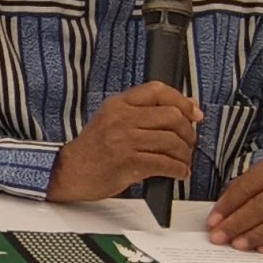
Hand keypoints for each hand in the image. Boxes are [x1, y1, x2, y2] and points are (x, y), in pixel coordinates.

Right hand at [50, 82, 197, 202]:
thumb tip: (186, 107)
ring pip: (172, 141)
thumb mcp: (112, 120)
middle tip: (189, 142)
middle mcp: (121, 118)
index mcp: (118, 104)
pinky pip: (165, 163)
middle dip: (188, 132)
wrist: (69, 172)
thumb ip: (144, 112)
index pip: (158, 90)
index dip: (182, 101)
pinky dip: (178, 170)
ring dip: (184, 154)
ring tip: (183, 161)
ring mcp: (124, 140)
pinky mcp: (128, 163)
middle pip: (171, 116)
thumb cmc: (93, 150)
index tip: (194, 114)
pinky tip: (178, 172)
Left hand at [206, 157, 262, 252]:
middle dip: (238, 224)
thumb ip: (235, 197)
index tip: (212, 223)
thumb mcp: (252, 180)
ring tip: (238, 245)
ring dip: (257, 236)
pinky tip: (262, 250)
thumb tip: (216, 223)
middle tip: (220, 238)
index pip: (248, 186)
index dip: (228, 206)